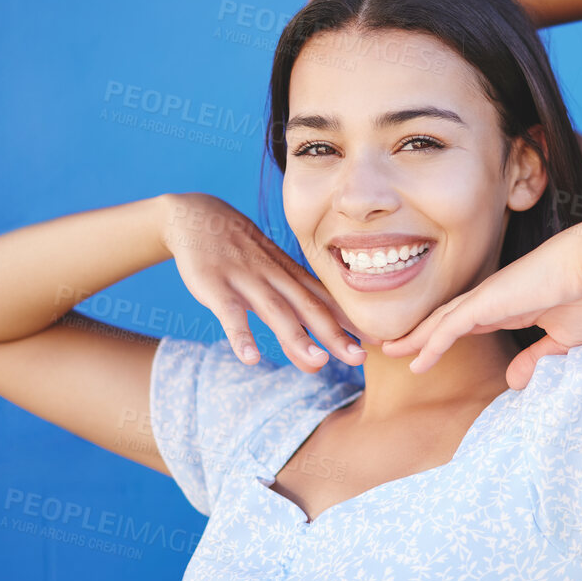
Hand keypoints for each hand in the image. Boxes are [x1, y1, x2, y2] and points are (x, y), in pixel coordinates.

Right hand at [158, 193, 363, 372]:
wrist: (199, 217)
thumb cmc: (243, 254)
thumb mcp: (274, 273)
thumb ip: (295, 308)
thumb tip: (321, 343)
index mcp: (292, 277)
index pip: (328, 302)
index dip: (353, 322)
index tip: (381, 342)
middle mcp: (276, 279)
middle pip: (310, 309)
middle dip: (336, 334)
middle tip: (360, 358)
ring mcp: (247, 282)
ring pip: (276, 312)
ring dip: (296, 338)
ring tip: (318, 363)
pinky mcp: (216, 287)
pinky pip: (229, 314)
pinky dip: (240, 336)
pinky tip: (249, 359)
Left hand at [380, 222, 581, 389]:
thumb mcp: (564, 341)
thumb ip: (538, 359)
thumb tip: (515, 381)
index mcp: (512, 307)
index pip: (469, 323)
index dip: (446, 335)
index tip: (429, 349)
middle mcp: (494, 300)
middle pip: (446, 319)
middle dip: (419, 333)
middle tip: (393, 347)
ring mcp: (488, 299)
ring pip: (441, 321)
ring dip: (414, 337)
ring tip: (389, 350)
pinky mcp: (488, 302)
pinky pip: (451, 327)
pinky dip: (431, 342)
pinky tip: (415, 360)